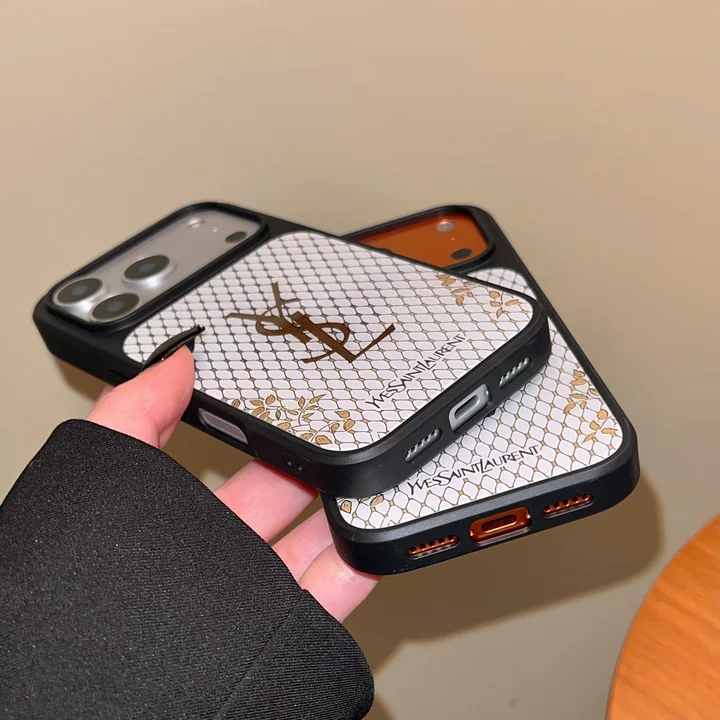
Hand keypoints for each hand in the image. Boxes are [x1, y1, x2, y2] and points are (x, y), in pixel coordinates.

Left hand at [87, 348, 377, 621]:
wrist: (110, 687)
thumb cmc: (96, 584)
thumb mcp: (109, 476)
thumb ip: (135, 413)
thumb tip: (175, 359)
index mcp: (184, 525)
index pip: (238, 470)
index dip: (267, 438)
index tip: (295, 406)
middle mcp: (224, 561)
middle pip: (285, 503)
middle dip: (314, 467)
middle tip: (344, 429)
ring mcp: (258, 596)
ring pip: (318, 544)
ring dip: (345, 510)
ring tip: (373, 471)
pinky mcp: (287, 629)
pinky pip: (336, 591)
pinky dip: (360, 561)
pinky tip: (376, 531)